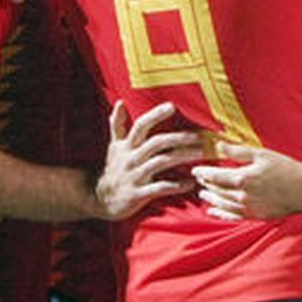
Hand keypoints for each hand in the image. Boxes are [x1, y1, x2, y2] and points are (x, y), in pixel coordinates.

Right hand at [94, 102, 207, 219]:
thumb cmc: (113, 169)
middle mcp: (131, 158)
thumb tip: (120, 102)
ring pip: (161, 162)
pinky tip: (191, 183)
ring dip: (183, 156)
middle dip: (179, 138)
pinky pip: (161, 187)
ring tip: (201, 153)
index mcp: (127, 146)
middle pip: (156, 143)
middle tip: (200, 136)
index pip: (140, 125)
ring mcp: (135, 176)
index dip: (155, 115)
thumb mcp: (114, 146)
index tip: (172, 106)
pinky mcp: (138, 194)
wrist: (99, 199)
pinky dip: (177, 185)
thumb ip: (118, 124)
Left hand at [192, 141, 301, 219]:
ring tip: (204, 195)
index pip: (215, 176)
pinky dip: (221, 214)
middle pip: (217, 190)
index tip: (196, 170)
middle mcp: (242, 196)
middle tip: (200, 180)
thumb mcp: (262, 154)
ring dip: (211, 199)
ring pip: (223, 204)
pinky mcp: (256, 216)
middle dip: (207, 185)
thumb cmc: (286, 168)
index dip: (203, 173)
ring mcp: (249, 208)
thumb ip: (238, 152)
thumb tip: (218, 145)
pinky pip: (233, 216)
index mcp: (242, 179)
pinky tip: (214, 211)